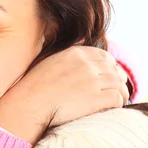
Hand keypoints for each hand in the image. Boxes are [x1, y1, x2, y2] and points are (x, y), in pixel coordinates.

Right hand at [0, 46, 128, 144]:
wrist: (28, 106)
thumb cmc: (33, 87)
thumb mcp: (48, 60)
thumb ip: (67, 53)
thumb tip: (83, 38)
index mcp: (76, 54)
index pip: (104, 56)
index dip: (109, 68)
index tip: (106, 77)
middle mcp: (87, 65)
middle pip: (115, 70)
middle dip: (117, 81)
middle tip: (114, 91)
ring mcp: (93, 81)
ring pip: (119, 85)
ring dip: (120, 94)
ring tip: (115, 102)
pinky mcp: (97, 98)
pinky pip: (117, 98)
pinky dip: (117, 104)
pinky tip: (111, 109)